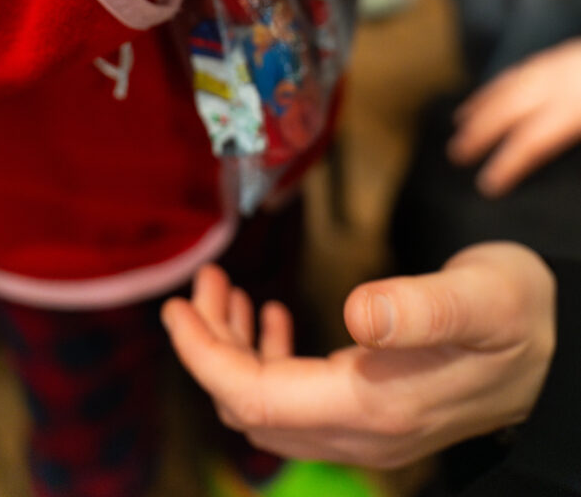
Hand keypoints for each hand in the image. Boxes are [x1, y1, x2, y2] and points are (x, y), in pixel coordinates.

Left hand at [162, 244, 554, 467]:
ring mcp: (366, 431)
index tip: (176, 309)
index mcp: (376, 406)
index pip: (259, 399)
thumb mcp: (480, 298)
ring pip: (271, 406)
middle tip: (202, 285)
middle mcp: (362, 433)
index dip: (206, 358)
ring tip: (226, 293)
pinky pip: (298, 401)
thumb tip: (358, 315)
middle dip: (212, 348)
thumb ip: (419, 308)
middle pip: (254, 406)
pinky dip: (269, 360)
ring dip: (236, 351)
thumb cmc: (517, 312)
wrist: (555, 350)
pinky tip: (271, 319)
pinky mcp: (372, 414)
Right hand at [448, 39, 580, 195]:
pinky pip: (523, 68)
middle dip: (480, 131)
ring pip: (511, 84)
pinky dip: (501, 81)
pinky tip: (491, 91)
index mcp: (574, 110)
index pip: (532, 140)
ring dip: (482, 103)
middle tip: (455, 154)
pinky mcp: (565, 53)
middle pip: (510, 108)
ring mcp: (561, 63)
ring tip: (458, 122)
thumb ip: (569, 139)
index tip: (486, 185)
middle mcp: (561, 82)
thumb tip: (540, 158)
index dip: (506, 163)